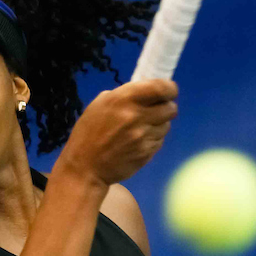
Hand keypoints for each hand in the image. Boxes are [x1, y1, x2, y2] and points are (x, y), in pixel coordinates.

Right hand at [55, 79, 177, 186]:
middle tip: (156, 111)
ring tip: (142, 129)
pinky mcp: (147, 152)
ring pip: (167, 125)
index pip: (161, 88)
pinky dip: (153, 140)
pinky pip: (160, 141)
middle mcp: (137, 116)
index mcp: (124, 99)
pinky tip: (138, 142)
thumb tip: (145, 93)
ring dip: (159, 125)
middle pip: (171, 108)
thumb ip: (124, 96)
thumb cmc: (88, 133)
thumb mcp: (100, 105)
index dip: (169, 89)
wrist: (85, 167)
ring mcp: (144, 136)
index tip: (168, 92)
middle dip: (166, 108)